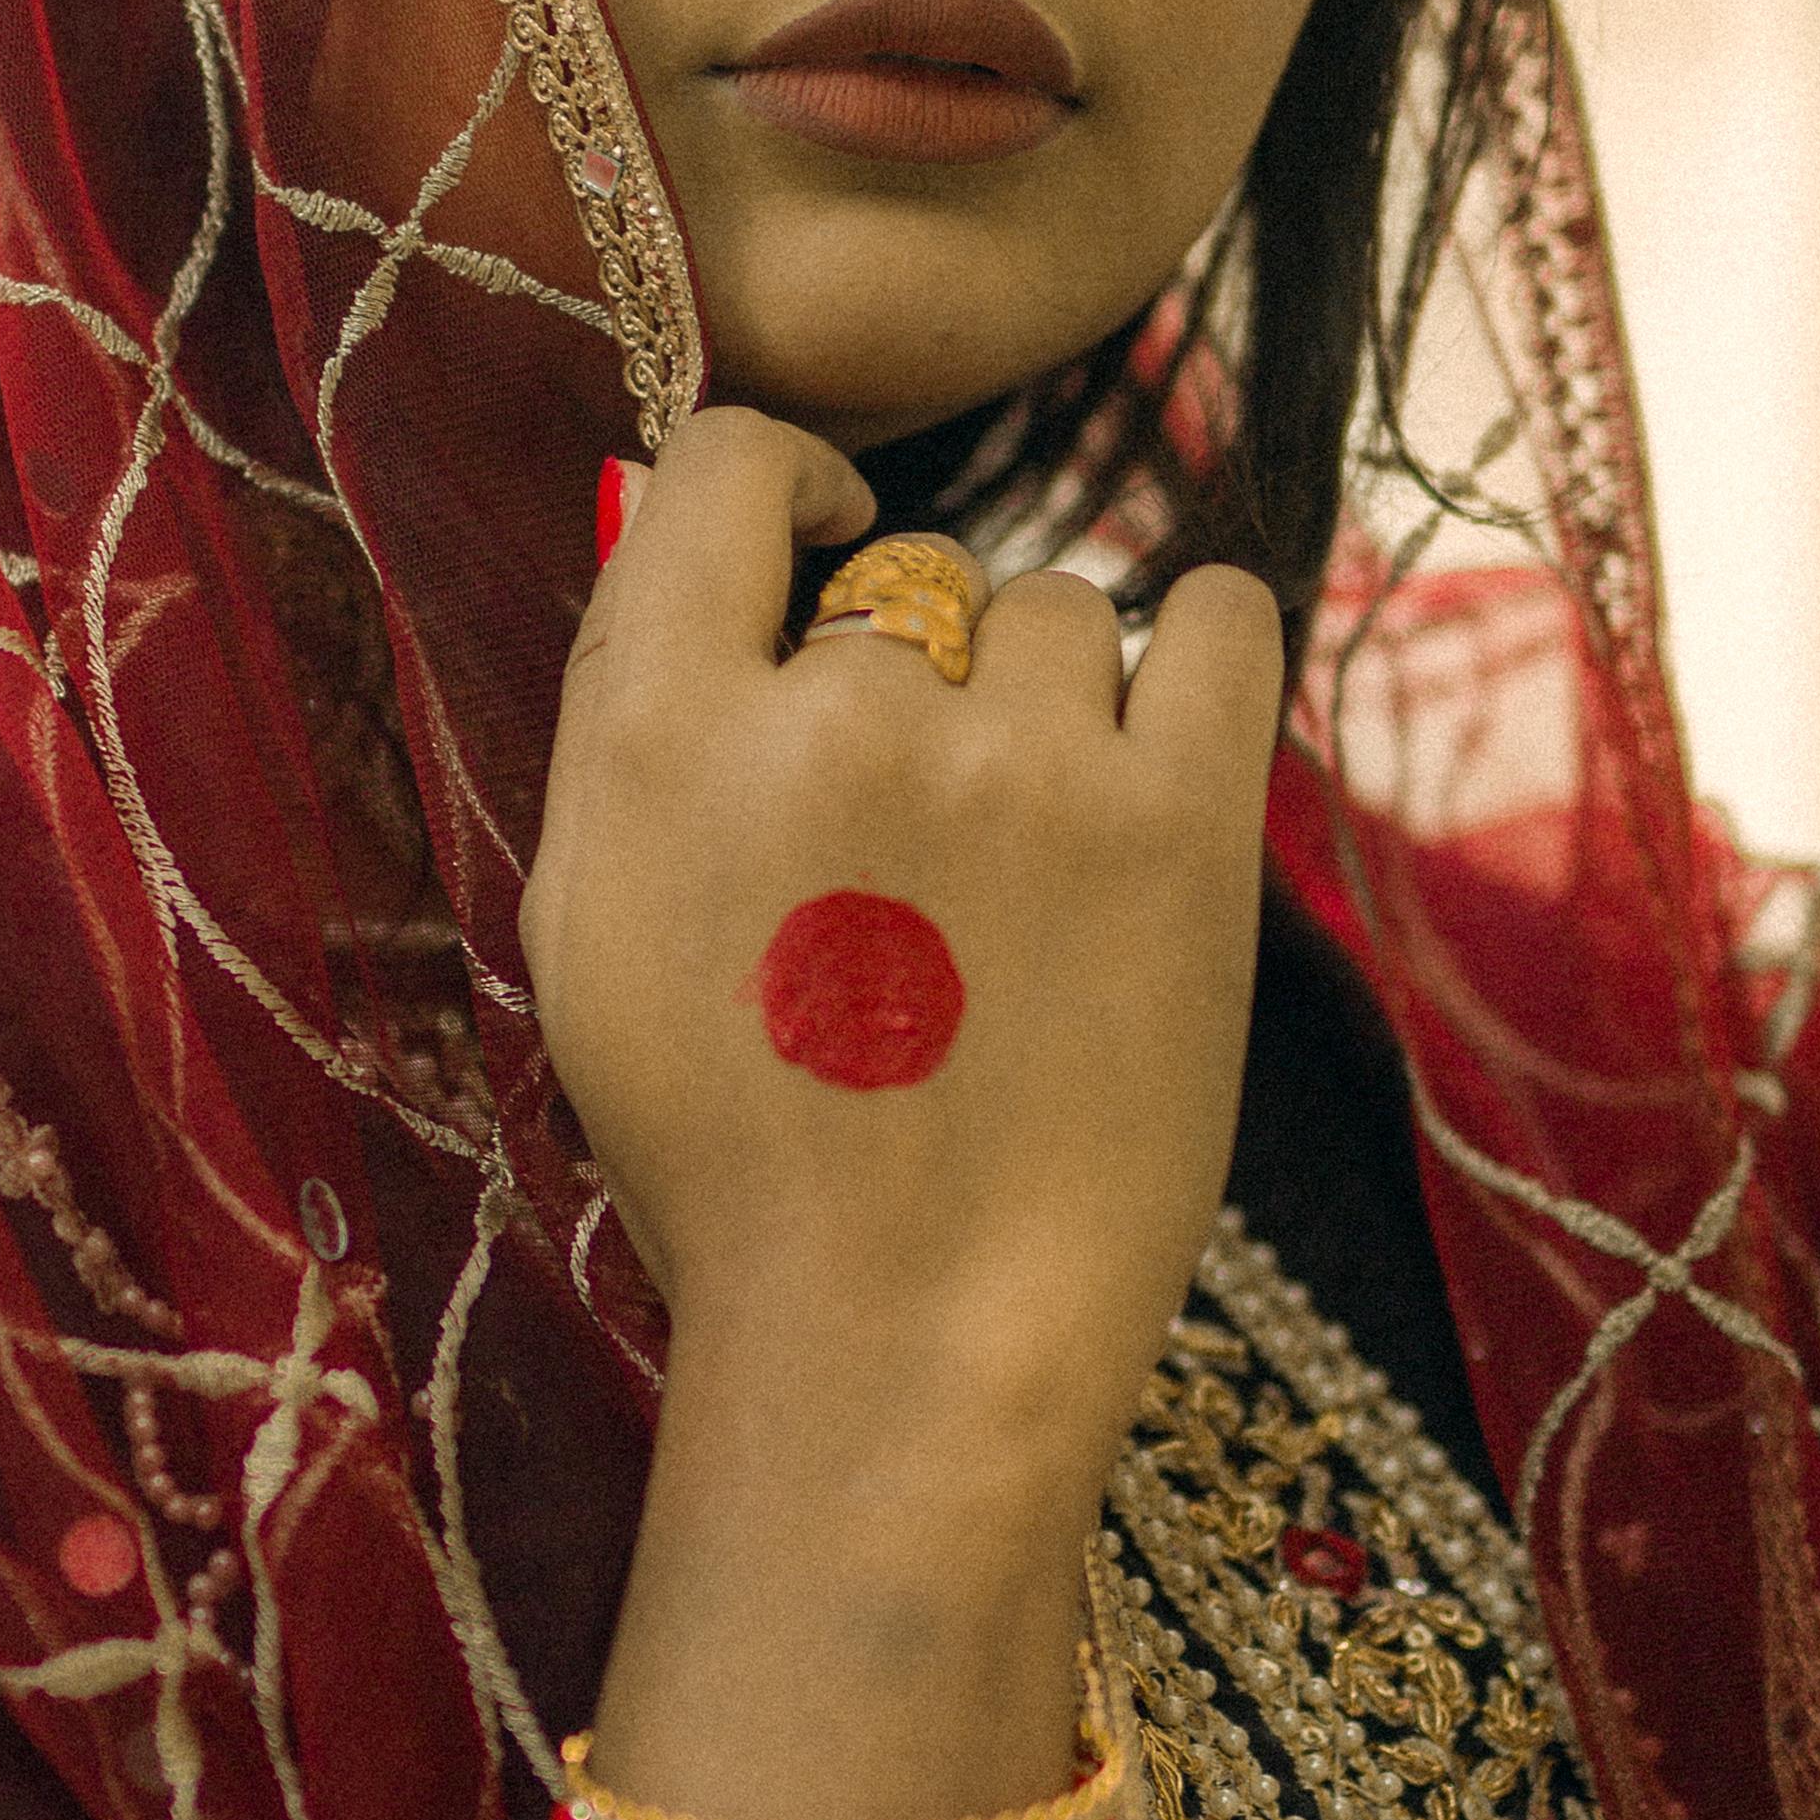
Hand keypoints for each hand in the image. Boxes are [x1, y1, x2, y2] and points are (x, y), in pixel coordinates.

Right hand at [519, 411, 1279, 1819]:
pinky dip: (1201, 659)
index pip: (721, 468)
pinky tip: (1169, 742)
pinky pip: (1223, 623)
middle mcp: (840, 712)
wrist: (903, 1351)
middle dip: (919, 673)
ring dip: (1052, 707)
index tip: (819, 556)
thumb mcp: (596, 938)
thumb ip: (636, 728)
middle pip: (909, 573)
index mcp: (656, 734)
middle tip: (925, 838)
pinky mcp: (1184, 823)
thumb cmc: (734, 1168)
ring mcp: (1024, 760)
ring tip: (1035, 869)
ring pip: (1060, 615)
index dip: (782, 495)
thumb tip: (696, 539)